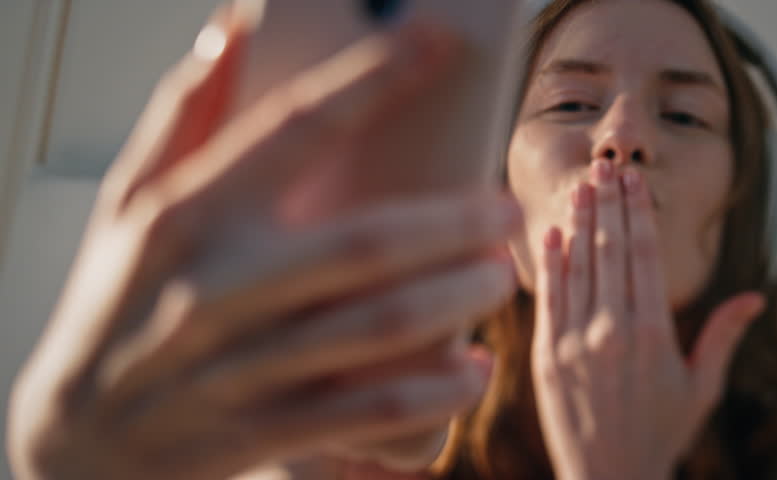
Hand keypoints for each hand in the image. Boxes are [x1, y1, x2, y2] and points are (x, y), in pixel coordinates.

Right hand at [7, 7, 516, 479]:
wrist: (78, 438)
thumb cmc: (115, 304)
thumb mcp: (128, 203)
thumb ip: (182, 115)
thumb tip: (232, 30)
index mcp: (187, 215)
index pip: (294, 128)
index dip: (372, 80)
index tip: (439, 45)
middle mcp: (216, 287)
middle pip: (359, 245)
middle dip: (449, 223)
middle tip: (505, 208)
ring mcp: (240, 366)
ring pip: (373, 329)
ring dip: (452, 301)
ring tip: (499, 276)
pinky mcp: (260, 430)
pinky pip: (363, 412)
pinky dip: (428, 394)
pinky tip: (472, 371)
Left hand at [530, 161, 764, 479]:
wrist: (608, 477)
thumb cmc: (661, 433)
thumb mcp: (700, 387)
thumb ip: (721, 336)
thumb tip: (755, 296)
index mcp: (654, 333)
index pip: (644, 256)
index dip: (638, 213)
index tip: (633, 180)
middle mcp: (612, 330)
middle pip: (610, 251)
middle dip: (609, 204)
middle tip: (606, 166)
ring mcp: (574, 341)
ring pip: (577, 267)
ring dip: (579, 223)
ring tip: (581, 186)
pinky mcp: (546, 355)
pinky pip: (548, 298)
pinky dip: (550, 263)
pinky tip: (553, 233)